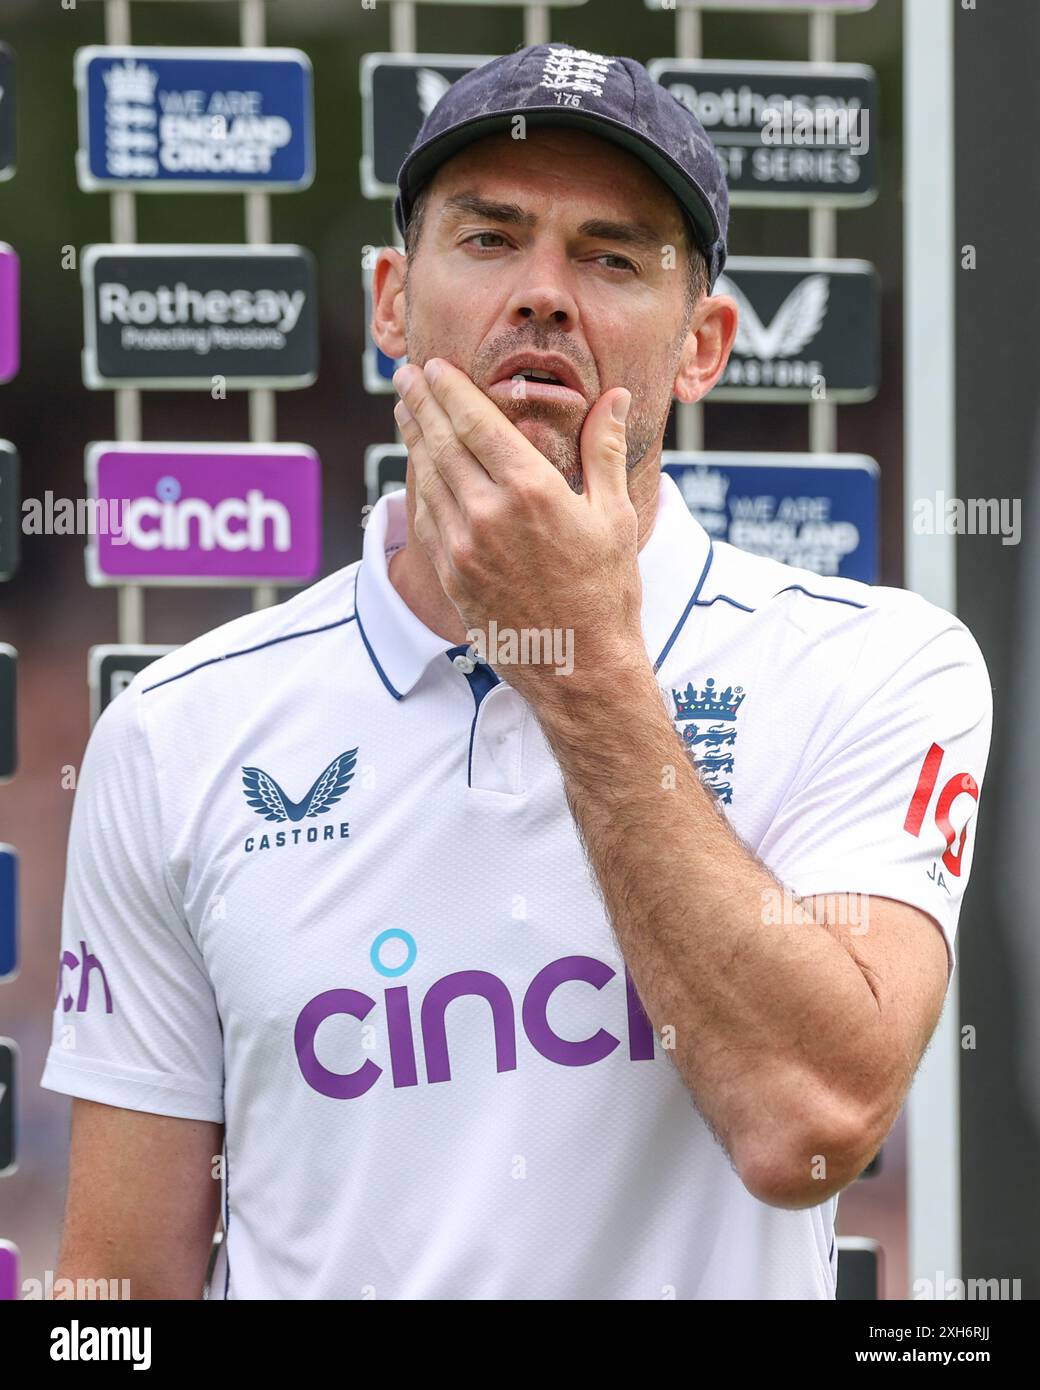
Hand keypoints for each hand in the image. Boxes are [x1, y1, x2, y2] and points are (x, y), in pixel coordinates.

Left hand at [392, 357, 646, 702]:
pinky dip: (418, 488)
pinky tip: (418, 472)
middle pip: (442, 443)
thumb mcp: (613, 516)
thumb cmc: (606, 594)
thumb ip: (603, 450)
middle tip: (405, 376)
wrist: (580, 669)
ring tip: (405, 413)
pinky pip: (426, 521)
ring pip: (427, 479)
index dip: (450, 390)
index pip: (476, 423)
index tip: (434, 367)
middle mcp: (488, 514)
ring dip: (413, 441)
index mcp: (530, 491)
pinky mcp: (452, 577)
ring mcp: (463, 548)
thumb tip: (612, 397)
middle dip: (421, 404)